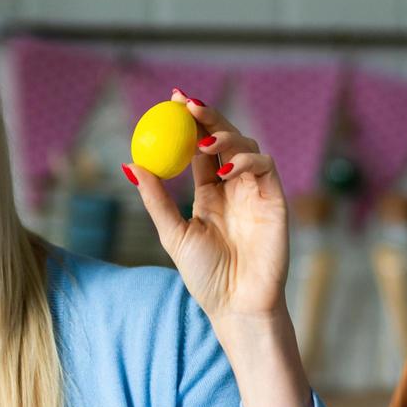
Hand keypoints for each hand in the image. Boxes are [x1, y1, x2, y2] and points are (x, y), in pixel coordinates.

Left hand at [124, 89, 288, 321]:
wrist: (236, 305)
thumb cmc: (205, 276)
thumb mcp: (173, 234)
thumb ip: (156, 200)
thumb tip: (131, 164)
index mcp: (209, 193)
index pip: (198, 148)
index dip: (188, 123)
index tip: (171, 101)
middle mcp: (233, 187)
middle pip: (223, 138)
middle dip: (207, 116)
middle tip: (186, 104)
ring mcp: (255, 192)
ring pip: (246, 146)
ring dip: (225, 136)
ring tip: (204, 142)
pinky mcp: (274, 200)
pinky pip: (265, 166)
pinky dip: (246, 160)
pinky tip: (224, 169)